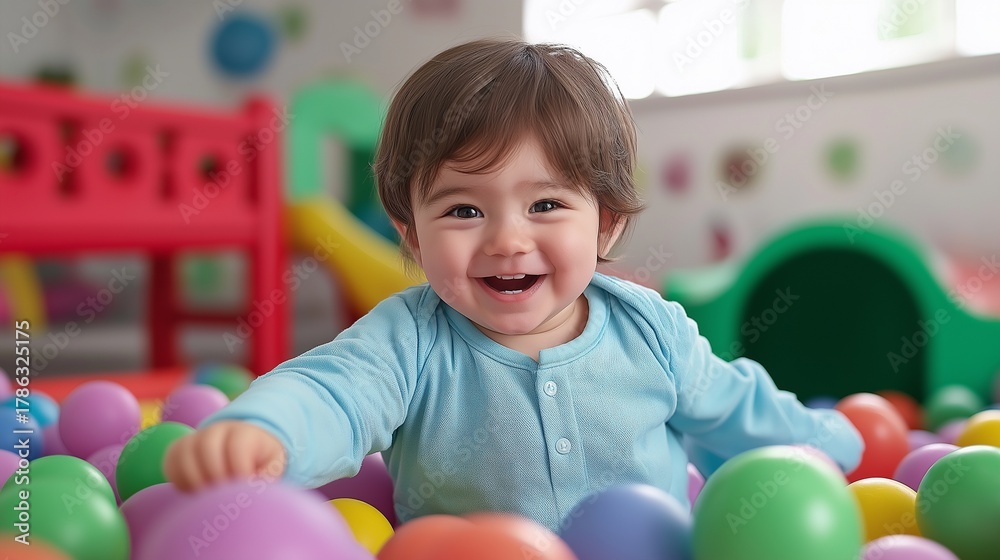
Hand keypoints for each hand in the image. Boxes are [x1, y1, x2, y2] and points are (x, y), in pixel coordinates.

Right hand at [164, 420, 286, 491]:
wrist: (242, 446)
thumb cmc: (259, 460)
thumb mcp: (271, 465)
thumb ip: (267, 475)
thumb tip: (253, 489)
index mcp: (243, 432)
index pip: (236, 446)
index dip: (238, 469)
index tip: (242, 488)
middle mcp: (217, 430)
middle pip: (207, 445)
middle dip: (214, 474)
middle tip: (222, 495)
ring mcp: (194, 438)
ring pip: (184, 453)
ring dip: (194, 479)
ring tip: (207, 496)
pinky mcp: (177, 450)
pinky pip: (170, 462)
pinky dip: (179, 481)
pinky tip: (194, 492)